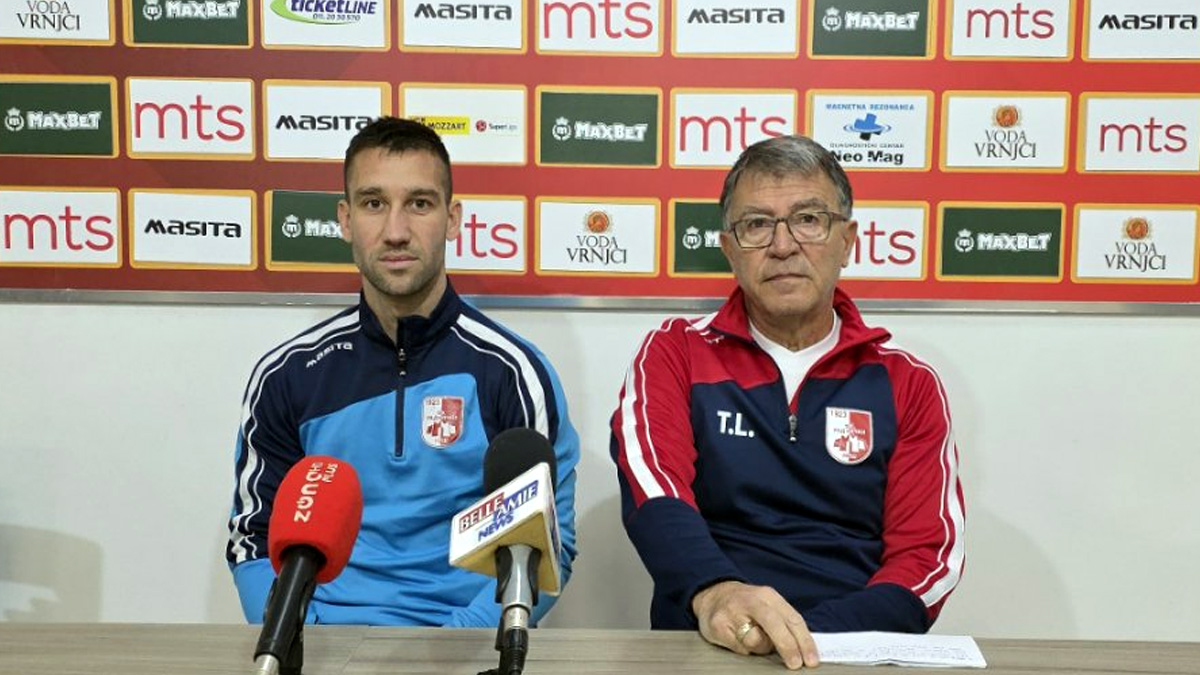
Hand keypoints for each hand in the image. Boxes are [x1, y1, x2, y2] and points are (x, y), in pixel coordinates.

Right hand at [691, 580, 818, 669]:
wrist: (712, 594)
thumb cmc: (745, 605)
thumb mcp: (767, 606)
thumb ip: (784, 623)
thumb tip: (803, 650)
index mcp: (768, 596)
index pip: (792, 618)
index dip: (804, 641)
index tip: (811, 659)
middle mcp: (751, 600)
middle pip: (775, 624)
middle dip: (788, 646)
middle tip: (795, 664)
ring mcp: (733, 612)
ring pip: (755, 641)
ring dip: (759, 648)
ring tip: (752, 639)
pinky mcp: (718, 625)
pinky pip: (739, 647)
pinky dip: (743, 649)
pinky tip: (738, 639)